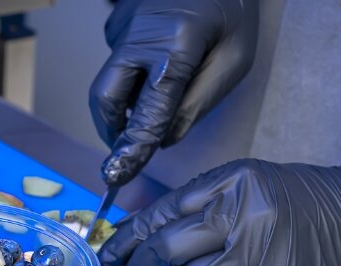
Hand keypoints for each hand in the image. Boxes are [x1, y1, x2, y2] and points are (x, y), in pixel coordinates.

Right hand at [90, 0, 258, 185]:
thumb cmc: (232, 11)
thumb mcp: (235, 60)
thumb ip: (198, 103)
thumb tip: (164, 139)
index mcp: (177, 44)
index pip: (147, 110)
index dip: (132, 147)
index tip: (117, 174)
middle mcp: (139, 35)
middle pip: (105, 97)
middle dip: (111, 130)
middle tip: (126, 148)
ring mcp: (122, 27)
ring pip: (105, 84)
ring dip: (121, 107)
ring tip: (148, 104)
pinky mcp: (115, 23)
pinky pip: (114, 63)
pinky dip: (128, 77)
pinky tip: (151, 65)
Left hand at [99, 159, 340, 265]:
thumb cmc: (286, 200)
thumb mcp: (239, 184)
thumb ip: (191, 204)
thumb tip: (134, 232)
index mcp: (228, 183)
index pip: (159, 214)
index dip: (125, 239)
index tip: (107, 256)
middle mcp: (241, 215)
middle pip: (165, 248)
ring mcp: (259, 256)